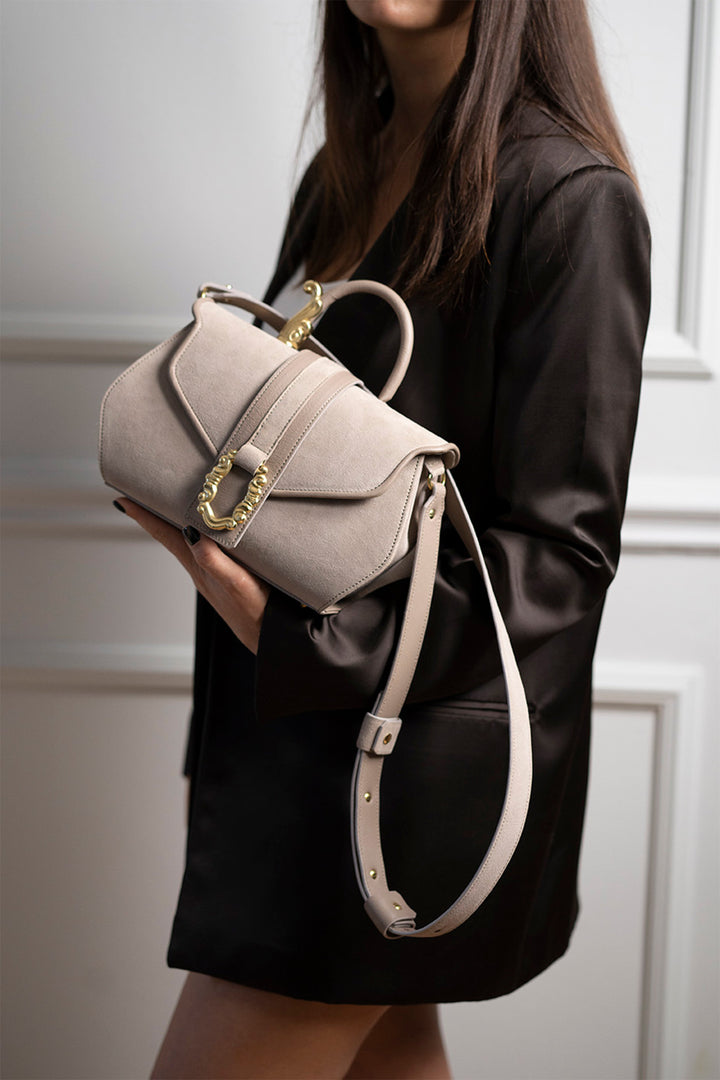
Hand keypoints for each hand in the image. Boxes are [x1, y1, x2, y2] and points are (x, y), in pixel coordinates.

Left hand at [115, 499, 269, 653]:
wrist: (268, 637)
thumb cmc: (255, 612)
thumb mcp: (235, 582)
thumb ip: (213, 559)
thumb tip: (189, 532)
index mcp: (199, 566)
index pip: (165, 535)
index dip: (144, 516)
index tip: (122, 499)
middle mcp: (200, 568)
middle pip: (170, 535)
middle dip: (154, 514)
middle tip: (141, 493)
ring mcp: (211, 574)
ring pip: (185, 541)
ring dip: (173, 522)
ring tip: (164, 504)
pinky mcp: (224, 576)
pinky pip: (203, 548)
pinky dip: (195, 533)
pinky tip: (202, 530)